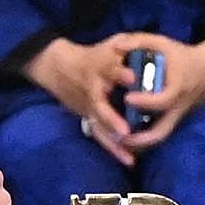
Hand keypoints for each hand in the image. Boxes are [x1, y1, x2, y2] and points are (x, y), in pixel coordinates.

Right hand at [23, 35, 137, 165]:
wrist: (59, 69)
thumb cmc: (93, 56)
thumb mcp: (110, 44)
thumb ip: (128, 44)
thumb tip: (145, 46)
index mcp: (99, 69)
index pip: (109, 70)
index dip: (119, 74)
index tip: (131, 77)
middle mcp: (93, 90)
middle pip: (100, 107)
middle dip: (112, 120)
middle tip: (125, 132)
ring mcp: (88, 107)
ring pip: (99, 127)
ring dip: (113, 143)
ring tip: (129, 156)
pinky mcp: (88, 118)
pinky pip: (100, 135)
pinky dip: (113, 149)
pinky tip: (129, 160)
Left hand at [118, 35, 204, 150]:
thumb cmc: (182, 55)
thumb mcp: (163, 44)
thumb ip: (140, 42)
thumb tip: (116, 46)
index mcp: (176, 89)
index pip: (162, 101)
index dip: (144, 102)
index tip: (127, 97)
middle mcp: (177, 107)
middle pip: (161, 132)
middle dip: (139, 139)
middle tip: (118, 137)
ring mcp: (176, 116)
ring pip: (159, 138)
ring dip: (139, 144)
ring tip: (117, 144)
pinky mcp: (173, 119)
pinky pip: (159, 133)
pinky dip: (143, 139)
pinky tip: (124, 140)